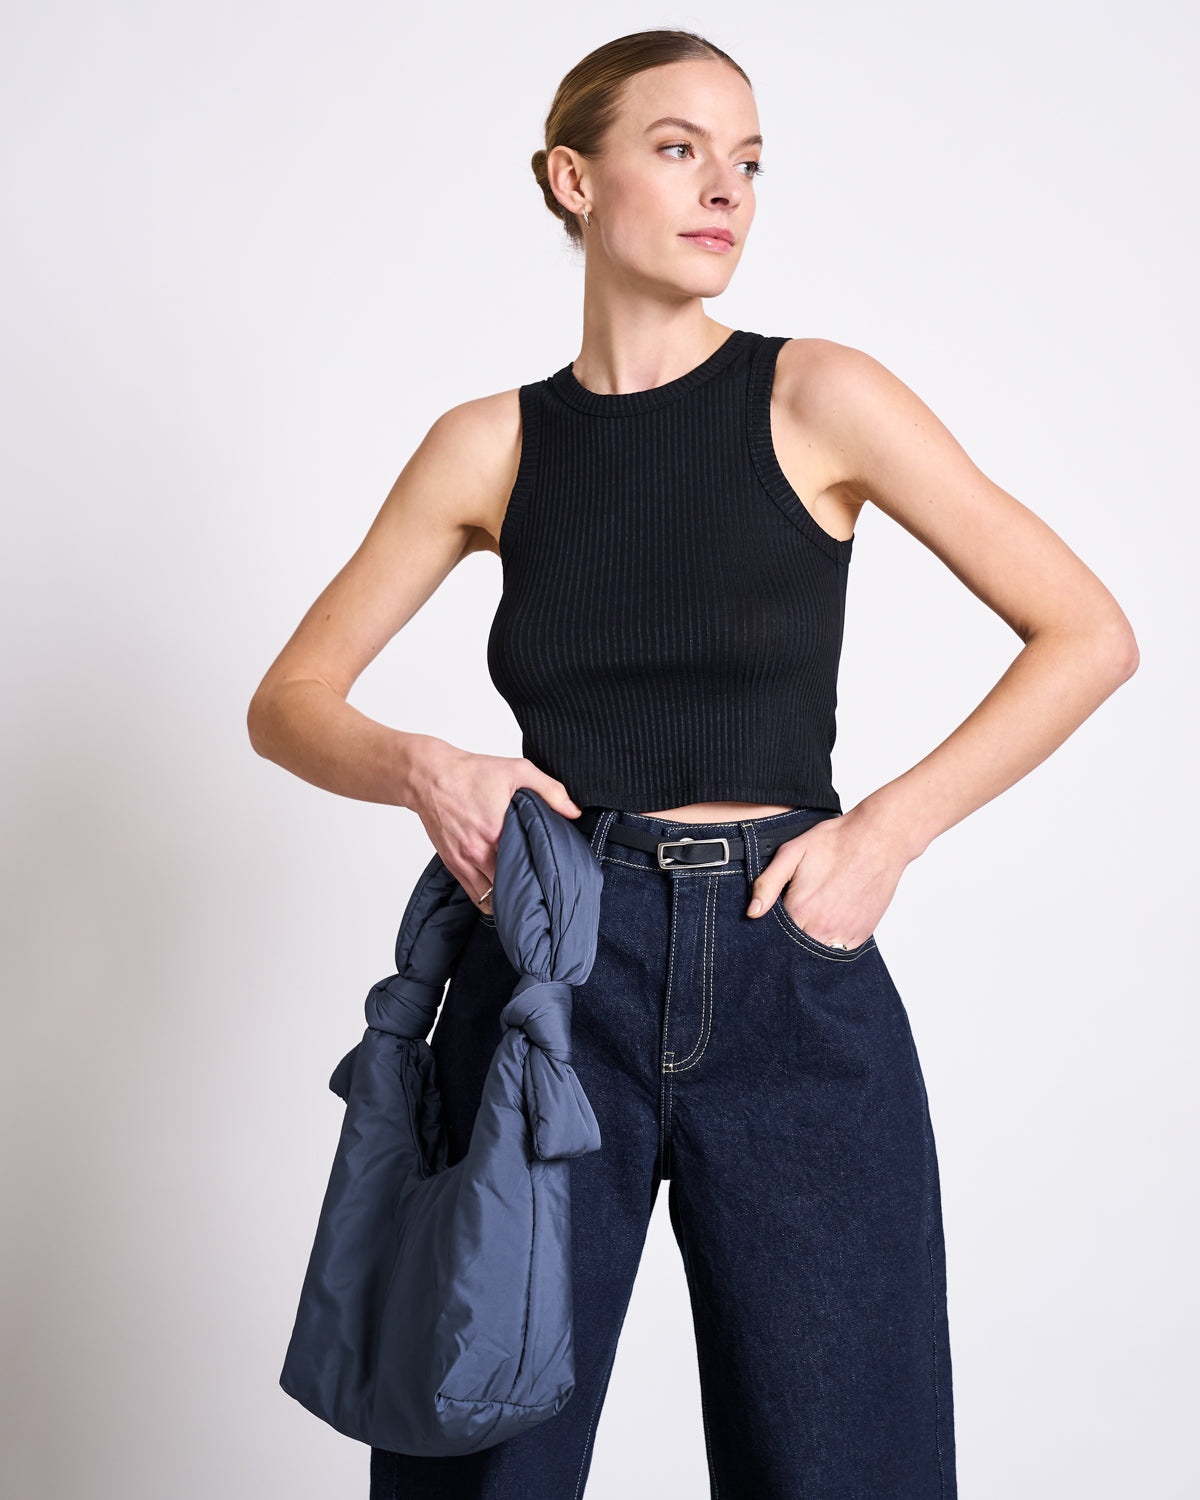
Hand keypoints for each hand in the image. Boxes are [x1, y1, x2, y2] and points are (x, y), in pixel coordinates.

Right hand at [406, 740, 580, 909]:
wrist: (430, 777)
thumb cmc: (472, 773)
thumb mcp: (517, 770)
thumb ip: (550, 790)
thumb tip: (573, 811)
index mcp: (498, 832)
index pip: (528, 867)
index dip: (545, 876)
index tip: (557, 878)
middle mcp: (479, 852)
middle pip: (511, 888)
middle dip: (530, 892)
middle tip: (547, 892)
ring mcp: (464, 862)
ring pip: (492, 899)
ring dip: (510, 899)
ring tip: (527, 897)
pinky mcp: (453, 865)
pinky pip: (475, 896)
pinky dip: (491, 900)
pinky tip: (505, 896)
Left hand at [744, 807, 910, 948]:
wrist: (878, 839)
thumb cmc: (835, 842)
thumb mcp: (791, 853)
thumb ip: (767, 884)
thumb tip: (752, 912)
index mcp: (799, 910)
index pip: (774, 935)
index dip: (772, 927)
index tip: (778, 913)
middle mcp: (821, 929)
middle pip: (796, 947)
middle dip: (791, 936)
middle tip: (801, 908)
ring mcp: (843, 934)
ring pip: (818, 950)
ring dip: (812, 938)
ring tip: (817, 912)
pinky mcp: (861, 935)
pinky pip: (840, 948)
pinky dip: (833, 938)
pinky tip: (833, 915)